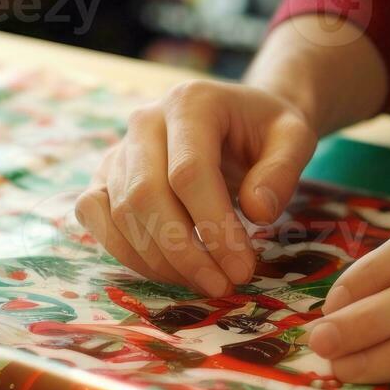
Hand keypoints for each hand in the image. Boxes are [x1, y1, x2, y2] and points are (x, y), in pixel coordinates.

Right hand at [76, 80, 317, 295]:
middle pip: (147, 195)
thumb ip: (283, 171)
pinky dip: (125, 252)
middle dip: (185, 253)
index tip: (242, 269)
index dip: (213, 227)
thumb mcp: (294, 138)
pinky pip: (95, 215)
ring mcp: (119, 148)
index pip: (189, 172)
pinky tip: (168, 271)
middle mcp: (144, 120)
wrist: (240, 118)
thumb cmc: (266, 131)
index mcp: (190, 102)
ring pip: (121, 212)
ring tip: (205, 282)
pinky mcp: (105, 175)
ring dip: (160, 261)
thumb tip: (258, 213)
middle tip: (223, 286)